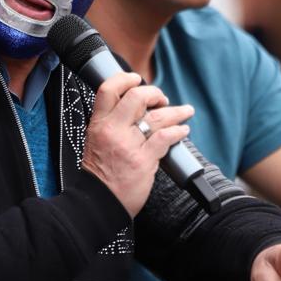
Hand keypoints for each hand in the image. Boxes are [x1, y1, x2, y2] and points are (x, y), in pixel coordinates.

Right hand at [81, 72, 192, 216]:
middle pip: (137, 97)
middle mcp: (113, 130)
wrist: (98, 201)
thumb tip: (135, 109)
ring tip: (185, 112)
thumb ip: (111, 123)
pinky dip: (178, 132)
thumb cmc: (99, 174)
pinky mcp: (143, 160)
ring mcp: (128, 145)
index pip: (108, 90)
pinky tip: (183, 131)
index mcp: (98, 124)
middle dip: (154, 94)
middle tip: (161, 99)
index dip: (124, 79)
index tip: (135, 79)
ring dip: (176, 112)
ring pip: (157, 117)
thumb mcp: (95, 141)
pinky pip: (166, 138)